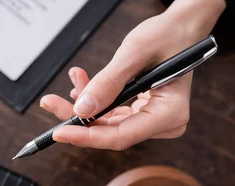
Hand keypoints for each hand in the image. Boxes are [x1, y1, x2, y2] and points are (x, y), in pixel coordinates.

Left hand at [39, 0, 224, 149]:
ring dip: (87, 106)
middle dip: (81, 118)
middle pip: (113, 132)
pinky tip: (85, 84)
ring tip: (73, 83)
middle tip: (52, 103)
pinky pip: (116, 113)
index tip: (61, 132)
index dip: (88, 137)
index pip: (122, 136)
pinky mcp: (147, 111)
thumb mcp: (134, 54)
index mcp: (170, 113)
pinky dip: (98, 100)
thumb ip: (108, 83)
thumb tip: (82, 108)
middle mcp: (166, 122)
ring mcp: (156, 118)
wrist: (182, 26)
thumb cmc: (169, 35)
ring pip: (110, 123)